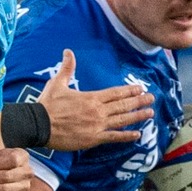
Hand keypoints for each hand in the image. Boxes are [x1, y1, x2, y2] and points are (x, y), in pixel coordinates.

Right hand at [37, 49, 154, 150]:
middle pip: (123, 105)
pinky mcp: (93, 139)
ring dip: (138, 116)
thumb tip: (68, 51)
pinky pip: (113, 137)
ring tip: (150, 113)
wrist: (39, 125)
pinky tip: (138, 134)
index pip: (115, 92)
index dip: (129, 90)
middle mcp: (98, 111)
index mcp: (91, 97)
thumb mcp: (57, 83)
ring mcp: (97, 126)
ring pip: (122, 120)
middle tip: (151, 98)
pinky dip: (126, 136)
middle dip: (139, 101)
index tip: (140, 88)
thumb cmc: (48, 104)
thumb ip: (67, 68)